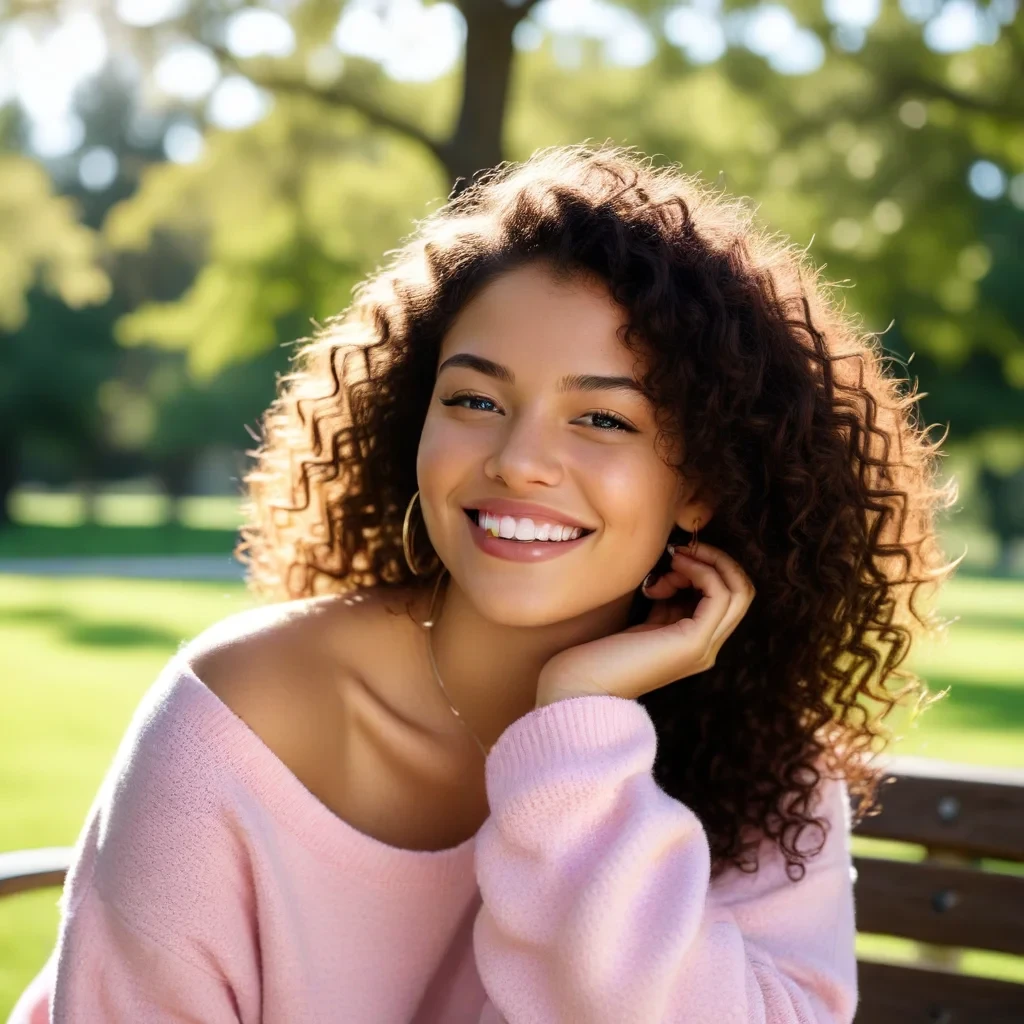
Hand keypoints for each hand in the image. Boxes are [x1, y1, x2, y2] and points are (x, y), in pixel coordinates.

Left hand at [535, 542, 755, 706]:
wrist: (581, 688)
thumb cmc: (600, 654)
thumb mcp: (644, 621)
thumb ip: (666, 602)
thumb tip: (679, 568)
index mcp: (695, 641)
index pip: (726, 595)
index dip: (706, 566)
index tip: (672, 557)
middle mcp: (707, 647)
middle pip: (741, 591)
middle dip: (714, 560)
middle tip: (678, 551)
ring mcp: (704, 647)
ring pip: (738, 591)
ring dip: (708, 563)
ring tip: (671, 563)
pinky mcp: (694, 644)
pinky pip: (720, 596)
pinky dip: (702, 572)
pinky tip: (674, 568)